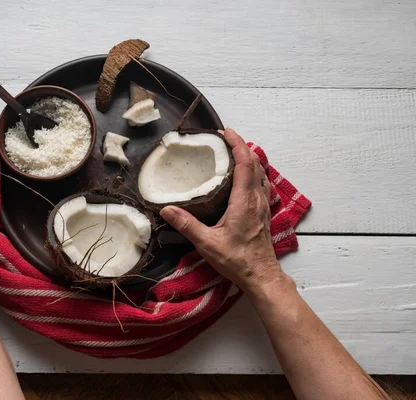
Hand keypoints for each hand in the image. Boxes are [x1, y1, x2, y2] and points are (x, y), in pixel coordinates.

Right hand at [160, 128, 286, 292]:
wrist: (261, 276)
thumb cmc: (237, 260)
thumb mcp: (207, 243)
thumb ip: (187, 225)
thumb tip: (167, 210)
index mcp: (244, 201)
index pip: (245, 163)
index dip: (237, 144)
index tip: (226, 132)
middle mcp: (256, 199)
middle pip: (255, 163)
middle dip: (241, 147)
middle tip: (223, 140)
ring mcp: (262, 205)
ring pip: (260, 173)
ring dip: (248, 159)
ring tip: (231, 154)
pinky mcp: (263, 213)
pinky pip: (260, 184)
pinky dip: (252, 173)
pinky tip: (241, 178)